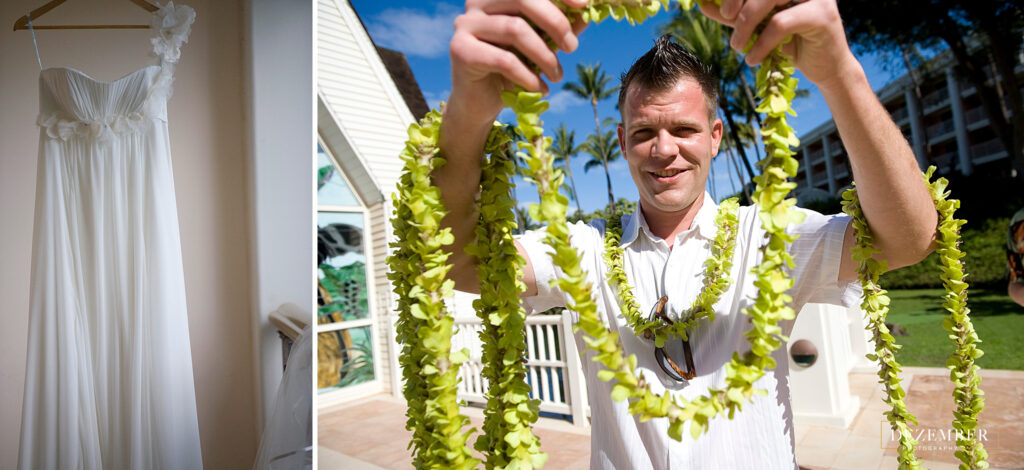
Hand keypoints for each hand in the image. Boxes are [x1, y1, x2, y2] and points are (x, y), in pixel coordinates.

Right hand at [448, 0, 587, 123]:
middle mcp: (476, 3)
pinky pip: (503, 59)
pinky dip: (528, 76)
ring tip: (557, 76)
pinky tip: (540, 88)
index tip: (584, 5)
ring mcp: (465, 25)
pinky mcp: (460, 50)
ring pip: (515, 30)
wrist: (480, 103)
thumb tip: (586, 12)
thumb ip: (559, 27)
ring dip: (544, 56)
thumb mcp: (541, 45)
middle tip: (571, 47)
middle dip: (555, 22)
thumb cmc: (513, 69)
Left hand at [698, 0, 859, 87]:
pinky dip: (761, 43)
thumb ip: (734, 15)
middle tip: (726, 17)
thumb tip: (704, 4)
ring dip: (747, 22)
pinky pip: (780, 24)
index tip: (722, 7)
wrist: (825, 70)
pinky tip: (752, 59)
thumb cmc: (791, 45)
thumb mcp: (756, 28)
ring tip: (737, 46)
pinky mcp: (823, 16)